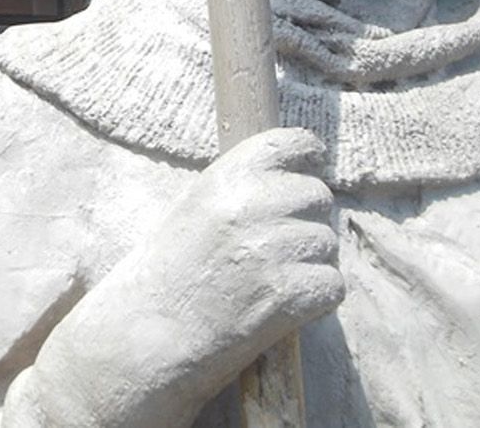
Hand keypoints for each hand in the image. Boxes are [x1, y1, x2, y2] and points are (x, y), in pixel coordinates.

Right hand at [19, 128, 340, 427]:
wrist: (147, 336)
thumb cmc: (165, 275)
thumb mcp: (193, 210)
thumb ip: (239, 190)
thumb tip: (289, 181)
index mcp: (224, 178)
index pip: (287, 144)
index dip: (307, 152)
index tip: (312, 162)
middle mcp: (252, 205)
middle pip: (316, 195)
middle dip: (307, 218)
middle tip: (283, 244)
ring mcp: (273, 250)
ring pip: (327, 242)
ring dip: (312, 261)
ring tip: (276, 280)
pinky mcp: (290, 294)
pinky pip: (333, 284)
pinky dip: (318, 298)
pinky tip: (289, 306)